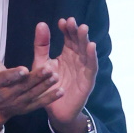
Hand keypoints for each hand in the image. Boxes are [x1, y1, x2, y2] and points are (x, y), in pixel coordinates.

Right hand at [0, 32, 62, 131]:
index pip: (6, 78)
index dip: (15, 75)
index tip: (25, 69)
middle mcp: (8, 94)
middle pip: (23, 86)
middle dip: (36, 78)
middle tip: (49, 68)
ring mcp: (19, 102)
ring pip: (33, 94)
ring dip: (45, 86)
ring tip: (56, 77)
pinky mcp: (28, 107)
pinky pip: (39, 104)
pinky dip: (50, 98)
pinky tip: (61, 92)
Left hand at [42, 17, 97, 132]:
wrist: (55, 111)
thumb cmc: (49, 86)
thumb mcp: (41, 63)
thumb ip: (41, 46)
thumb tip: (41, 23)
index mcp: (67, 54)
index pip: (68, 38)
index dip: (66, 29)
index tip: (61, 21)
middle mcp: (77, 59)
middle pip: (78, 42)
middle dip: (76, 31)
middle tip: (72, 22)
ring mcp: (83, 69)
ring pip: (86, 52)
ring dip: (85, 40)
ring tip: (83, 29)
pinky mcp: (88, 80)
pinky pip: (91, 67)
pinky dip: (92, 56)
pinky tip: (91, 46)